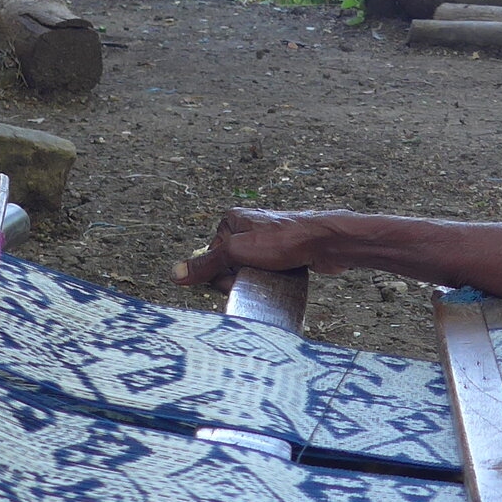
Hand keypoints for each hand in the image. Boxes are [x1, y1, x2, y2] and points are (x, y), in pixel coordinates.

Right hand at [172, 208, 360, 292]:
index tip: (238, 277)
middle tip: (258, 276)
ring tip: (272, 277)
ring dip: (256, 280)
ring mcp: (263, 240)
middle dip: (239, 278)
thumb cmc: (285, 241)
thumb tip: (175, 274)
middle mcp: (245, 227)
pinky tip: (280, 278)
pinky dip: (269, 279)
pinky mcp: (279, 253)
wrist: (326, 243)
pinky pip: (265, 272)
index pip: (211, 259)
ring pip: (247, 272)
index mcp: (230, 220)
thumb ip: (206, 264)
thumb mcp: (238, 252)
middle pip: (228, 266)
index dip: (222, 276)